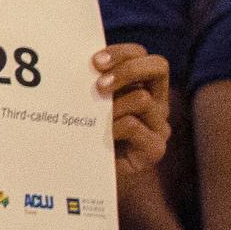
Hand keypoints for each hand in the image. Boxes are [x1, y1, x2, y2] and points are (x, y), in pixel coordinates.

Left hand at [95, 43, 170, 178]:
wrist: (90, 177)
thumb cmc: (86, 134)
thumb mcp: (90, 102)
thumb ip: (92, 82)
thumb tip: (71, 56)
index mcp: (143, 85)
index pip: (141, 54)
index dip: (120, 53)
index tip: (93, 62)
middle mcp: (157, 102)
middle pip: (159, 66)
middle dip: (127, 69)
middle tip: (99, 84)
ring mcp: (160, 125)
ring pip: (143, 98)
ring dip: (113, 106)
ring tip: (96, 120)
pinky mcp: (155, 149)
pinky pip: (134, 125)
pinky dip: (112, 128)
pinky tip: (101, 138)